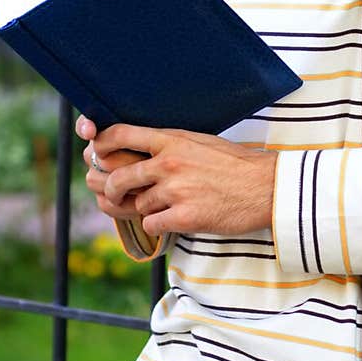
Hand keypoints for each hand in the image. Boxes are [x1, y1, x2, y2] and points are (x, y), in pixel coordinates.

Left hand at [76, 117, 276, 238]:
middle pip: (118, 177)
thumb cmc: (235, 164)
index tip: (95, 154)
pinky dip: (160, 225)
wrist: (266, 187)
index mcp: (172, 139)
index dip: (100, 145)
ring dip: (146, 209)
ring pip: (137, 205)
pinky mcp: (185, 217)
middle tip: (116, 194)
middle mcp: (169, 163)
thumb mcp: (200, 142)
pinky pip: (152, 225)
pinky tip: (176, 219)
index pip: (121, 135)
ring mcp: (176, 191)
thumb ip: (169, 146)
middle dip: (111, 189)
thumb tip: (140, 152)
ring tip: (168, 205)